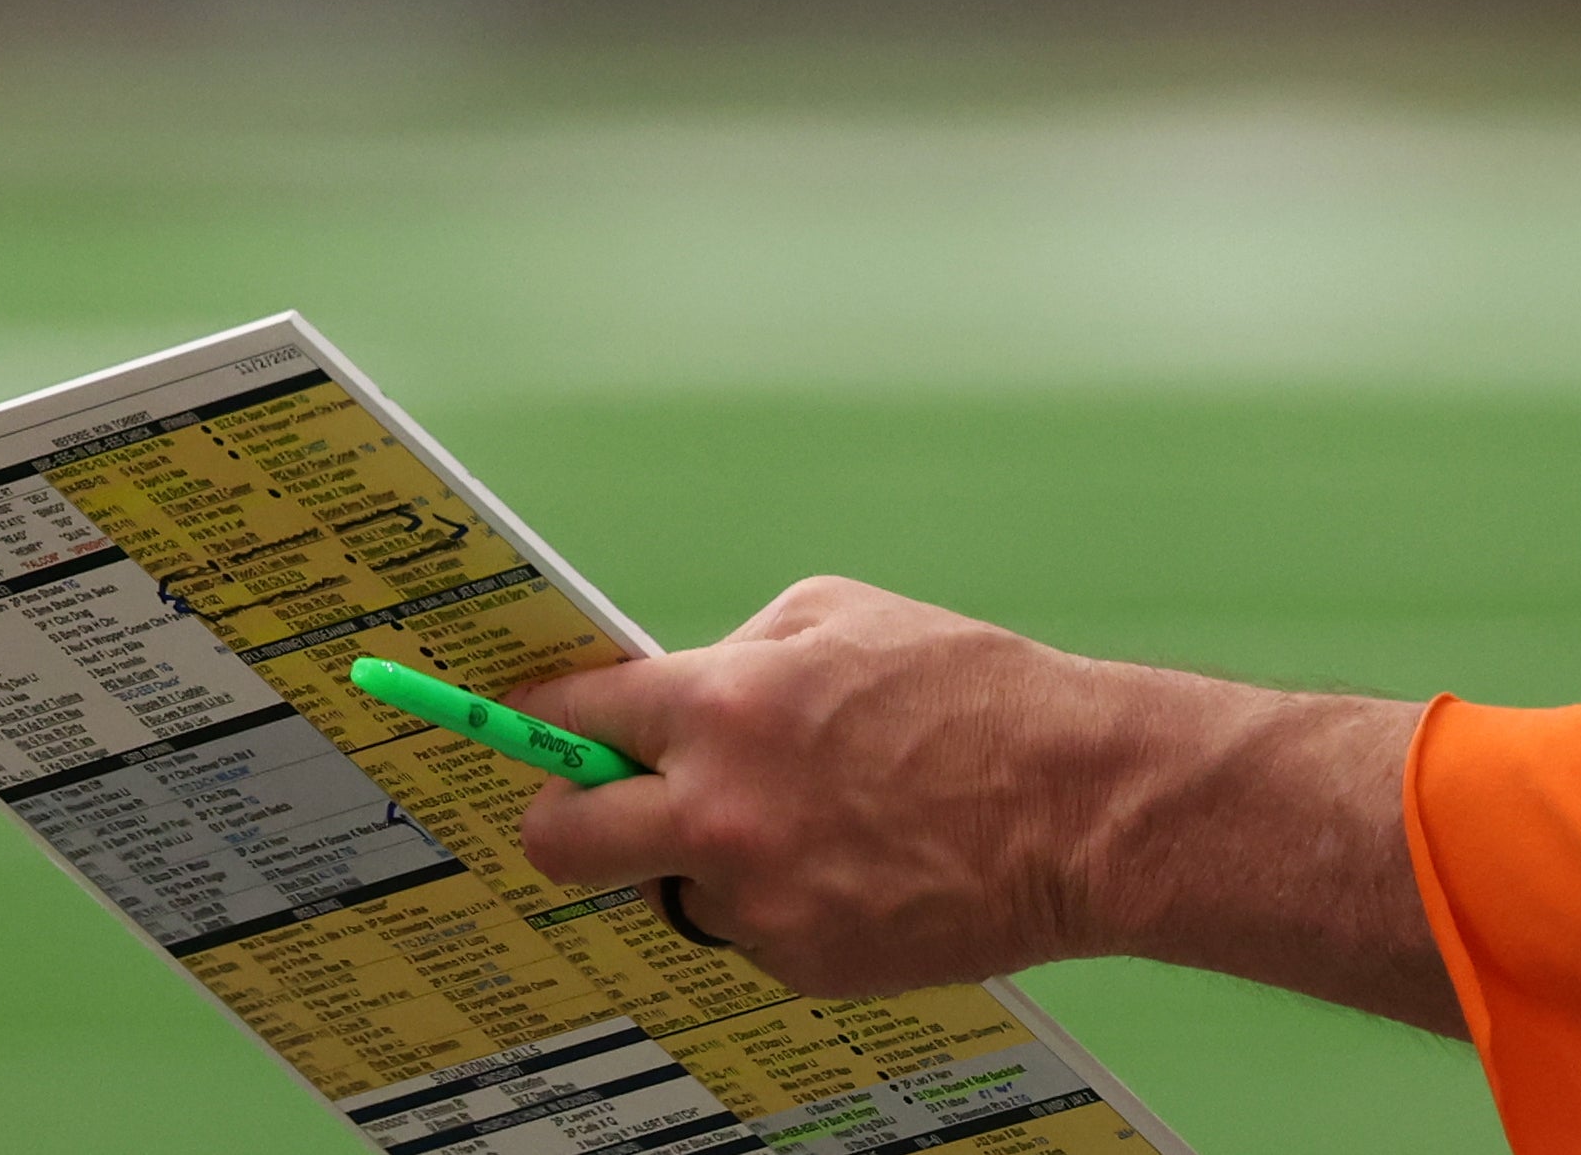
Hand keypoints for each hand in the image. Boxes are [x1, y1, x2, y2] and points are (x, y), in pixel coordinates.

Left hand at [509, 577, 1454, 1030]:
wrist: (1076, 803)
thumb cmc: (975, 696)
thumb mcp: (847, 617)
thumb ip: (745, 651)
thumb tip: (680, 686)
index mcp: (724, 705)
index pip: (571, 718)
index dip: (531, 721)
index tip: (504, 723)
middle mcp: (719, 809)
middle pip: (559, 837)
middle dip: (564, 819)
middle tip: (598, 809)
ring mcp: (755, 898)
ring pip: (669, 888)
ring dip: (705, 860)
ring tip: (805, 824)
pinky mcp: (800, 962)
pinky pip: (750, 930)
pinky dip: (783, 902)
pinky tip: (858, 864)